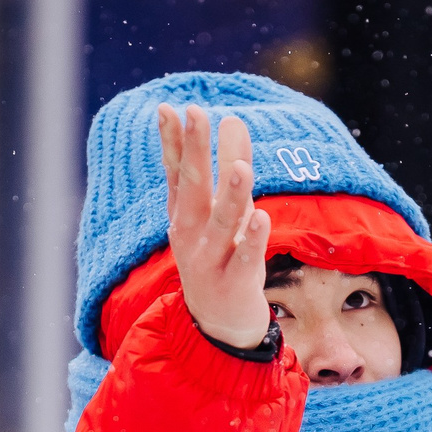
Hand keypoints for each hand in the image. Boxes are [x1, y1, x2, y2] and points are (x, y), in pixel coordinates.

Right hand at [159, 103, 271, 349]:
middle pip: (193, 188)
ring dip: (231, 194)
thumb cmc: (221, 256)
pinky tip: (263, 217)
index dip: (172, 141)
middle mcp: (191, 234)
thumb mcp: (222, 210)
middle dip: (193, 151)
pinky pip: (246, 259)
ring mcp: (210, 260)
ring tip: (241, 166)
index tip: (169, 108)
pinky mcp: (235, 284)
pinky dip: (253, 240)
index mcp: (184, 214)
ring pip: (222, 222)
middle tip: (195, 114)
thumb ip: (229, 165)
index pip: (176, 172)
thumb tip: (233, 119)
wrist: (219, 323)